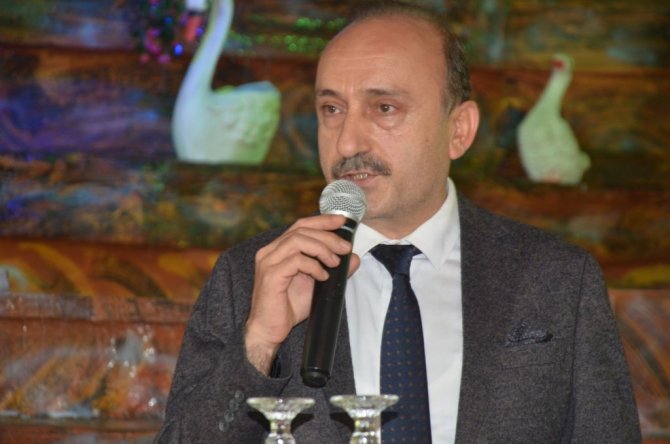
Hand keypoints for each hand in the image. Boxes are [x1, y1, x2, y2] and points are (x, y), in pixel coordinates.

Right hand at [244, 214, 359, 373]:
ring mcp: (268, 262)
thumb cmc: (289, 307)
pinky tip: (322, 277)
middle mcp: (270, 251)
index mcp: (278, 249)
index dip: (322, 220)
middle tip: (345, 247)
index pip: (300, 225)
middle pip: (301, 230)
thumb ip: (333, 268)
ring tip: (335, 262)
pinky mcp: (271, 275)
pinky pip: (296, 261)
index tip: (342, 221)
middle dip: (327, 235)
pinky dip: (313, 266)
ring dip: (322, 249)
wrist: (270, 329)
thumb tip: (354, 258)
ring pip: (298, 241)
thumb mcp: (317, 284)